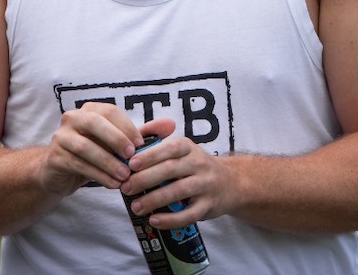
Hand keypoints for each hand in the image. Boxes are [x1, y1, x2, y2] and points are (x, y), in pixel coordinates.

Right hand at [38, 102, 147, 194]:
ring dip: (108, 162)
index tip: (140, 144)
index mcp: (88, 111)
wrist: (59, 173)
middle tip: (131, 156)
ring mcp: (61, 137)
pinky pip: (78, 164)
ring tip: (125, 176)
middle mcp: (71, 119)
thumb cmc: (91, 155)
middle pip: (94, 122)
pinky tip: (113, 184)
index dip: (126, 126)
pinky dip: (98, 175)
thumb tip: (167, 128)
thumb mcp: (112, 144)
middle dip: (115, 138)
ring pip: (85, 146)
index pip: (109, 111)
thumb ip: (136, 136)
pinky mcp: (55, 157)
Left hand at [121, 133, 236, 229]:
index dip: (149, 156)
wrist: (231, 182)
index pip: (168, 148)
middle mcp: (199, 164)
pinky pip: (189, 214)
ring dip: (154, 200)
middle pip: (170, 170)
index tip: (130, 164)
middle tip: (125, 188)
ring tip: (135, 207)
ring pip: (178, 192)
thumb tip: (130, 137)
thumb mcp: (179, 147)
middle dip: (145, 179)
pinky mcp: (209, 206)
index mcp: (187, 147)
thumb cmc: (192, 164)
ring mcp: (206, 185)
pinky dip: (170, 219)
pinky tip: (154, 220)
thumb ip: (154, 137)